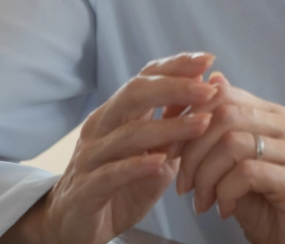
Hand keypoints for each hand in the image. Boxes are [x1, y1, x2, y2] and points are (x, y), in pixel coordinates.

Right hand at [0, 53, 218, 243]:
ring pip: (128, 134)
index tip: (207, 58)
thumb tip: (210, 96)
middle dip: (174, 88)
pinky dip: (136, 165)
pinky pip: (110, 173)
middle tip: (207, 89)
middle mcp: (100, 128)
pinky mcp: (85, 190)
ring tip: (202, 124)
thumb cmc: (120, 188)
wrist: (73, 227)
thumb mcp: (155, 155)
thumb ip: (175, 130)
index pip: (144, 79)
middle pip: (134, 94)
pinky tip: (161, 161)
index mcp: (116, 115)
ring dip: (169, 127)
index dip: (174, 67)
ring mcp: (90, 158)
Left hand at [175, 73, 284, 243]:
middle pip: (226, 116)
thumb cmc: (268, 204)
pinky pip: (246, 173)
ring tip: (203, 200)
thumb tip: (211, 81)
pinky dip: (225, 192)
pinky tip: (224, 209)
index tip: (171, 149)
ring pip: (232, 144)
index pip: (225, 96)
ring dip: (206, 176)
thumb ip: (224, 129)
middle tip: (184, 183)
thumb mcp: (238, 163)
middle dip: (193, 151)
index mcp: (276, 116)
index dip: (190, 119)